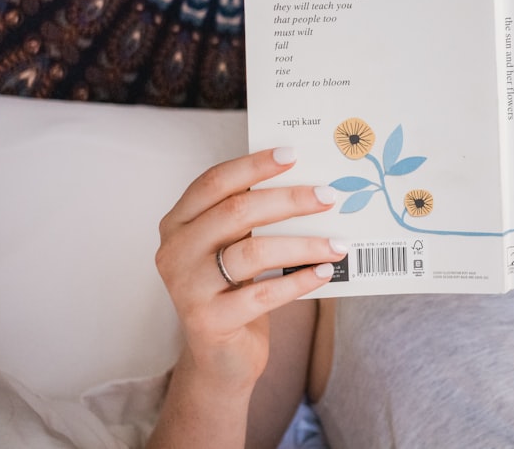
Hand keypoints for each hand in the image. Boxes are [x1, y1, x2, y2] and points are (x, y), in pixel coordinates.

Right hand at [154, 147, 346, 390]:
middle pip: (237, 211)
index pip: (214, 181)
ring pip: (254, 252)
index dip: (254, 165)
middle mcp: (175, 250)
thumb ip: (251, 217)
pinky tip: (325, 272)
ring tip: (338, 243)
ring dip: (304, 244)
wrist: (220, 358)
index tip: (293, 154)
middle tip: (328, 196)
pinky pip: (264, 294)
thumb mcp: (234, 247)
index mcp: (178, 222)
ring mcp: (188, 287)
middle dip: (289, 200)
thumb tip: (307, 182)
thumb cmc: (234, 289)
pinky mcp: (208, 321)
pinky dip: (299, 281)